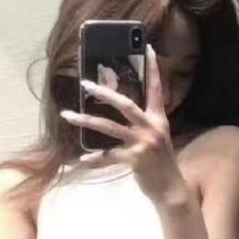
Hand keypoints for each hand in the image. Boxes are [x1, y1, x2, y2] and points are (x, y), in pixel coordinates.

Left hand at [59, 44, 186, 205]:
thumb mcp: (158, 139)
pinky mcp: (135, 160)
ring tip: (67, 115)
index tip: (149, 49)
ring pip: (110, 127)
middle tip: (85, 83)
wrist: (171, 189)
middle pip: (126, 104)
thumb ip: (144, 124)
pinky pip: (109, 156)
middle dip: (105, 92)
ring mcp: (143, 144)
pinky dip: (94, 159)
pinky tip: (81, 160)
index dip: (153, 69)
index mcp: (159, 120)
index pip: (156, 89)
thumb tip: (123, 111)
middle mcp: (152, 128)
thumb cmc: (161, 163)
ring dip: (86, 120)